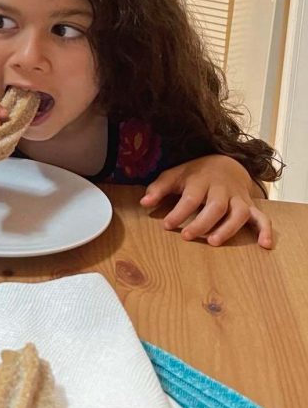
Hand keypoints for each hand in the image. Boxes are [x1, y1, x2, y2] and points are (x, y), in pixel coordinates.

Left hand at [140, 155, 272, 247]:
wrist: (224, 163)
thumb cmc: (194, 174)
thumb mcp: (174, 175)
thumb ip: (158, 189)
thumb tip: (143, 203)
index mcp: (201, 181)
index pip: (191, 197)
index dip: (179, 212)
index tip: (167, 225)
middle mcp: (222, 189)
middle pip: (215, 206)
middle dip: (202, 222)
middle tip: (187, 236)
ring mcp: (238, 198)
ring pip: (239, 213)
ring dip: (228, 228)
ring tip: (213, 242)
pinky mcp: (250, 206)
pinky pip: (262, 217)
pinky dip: (265, 230)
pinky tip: (264, 245)